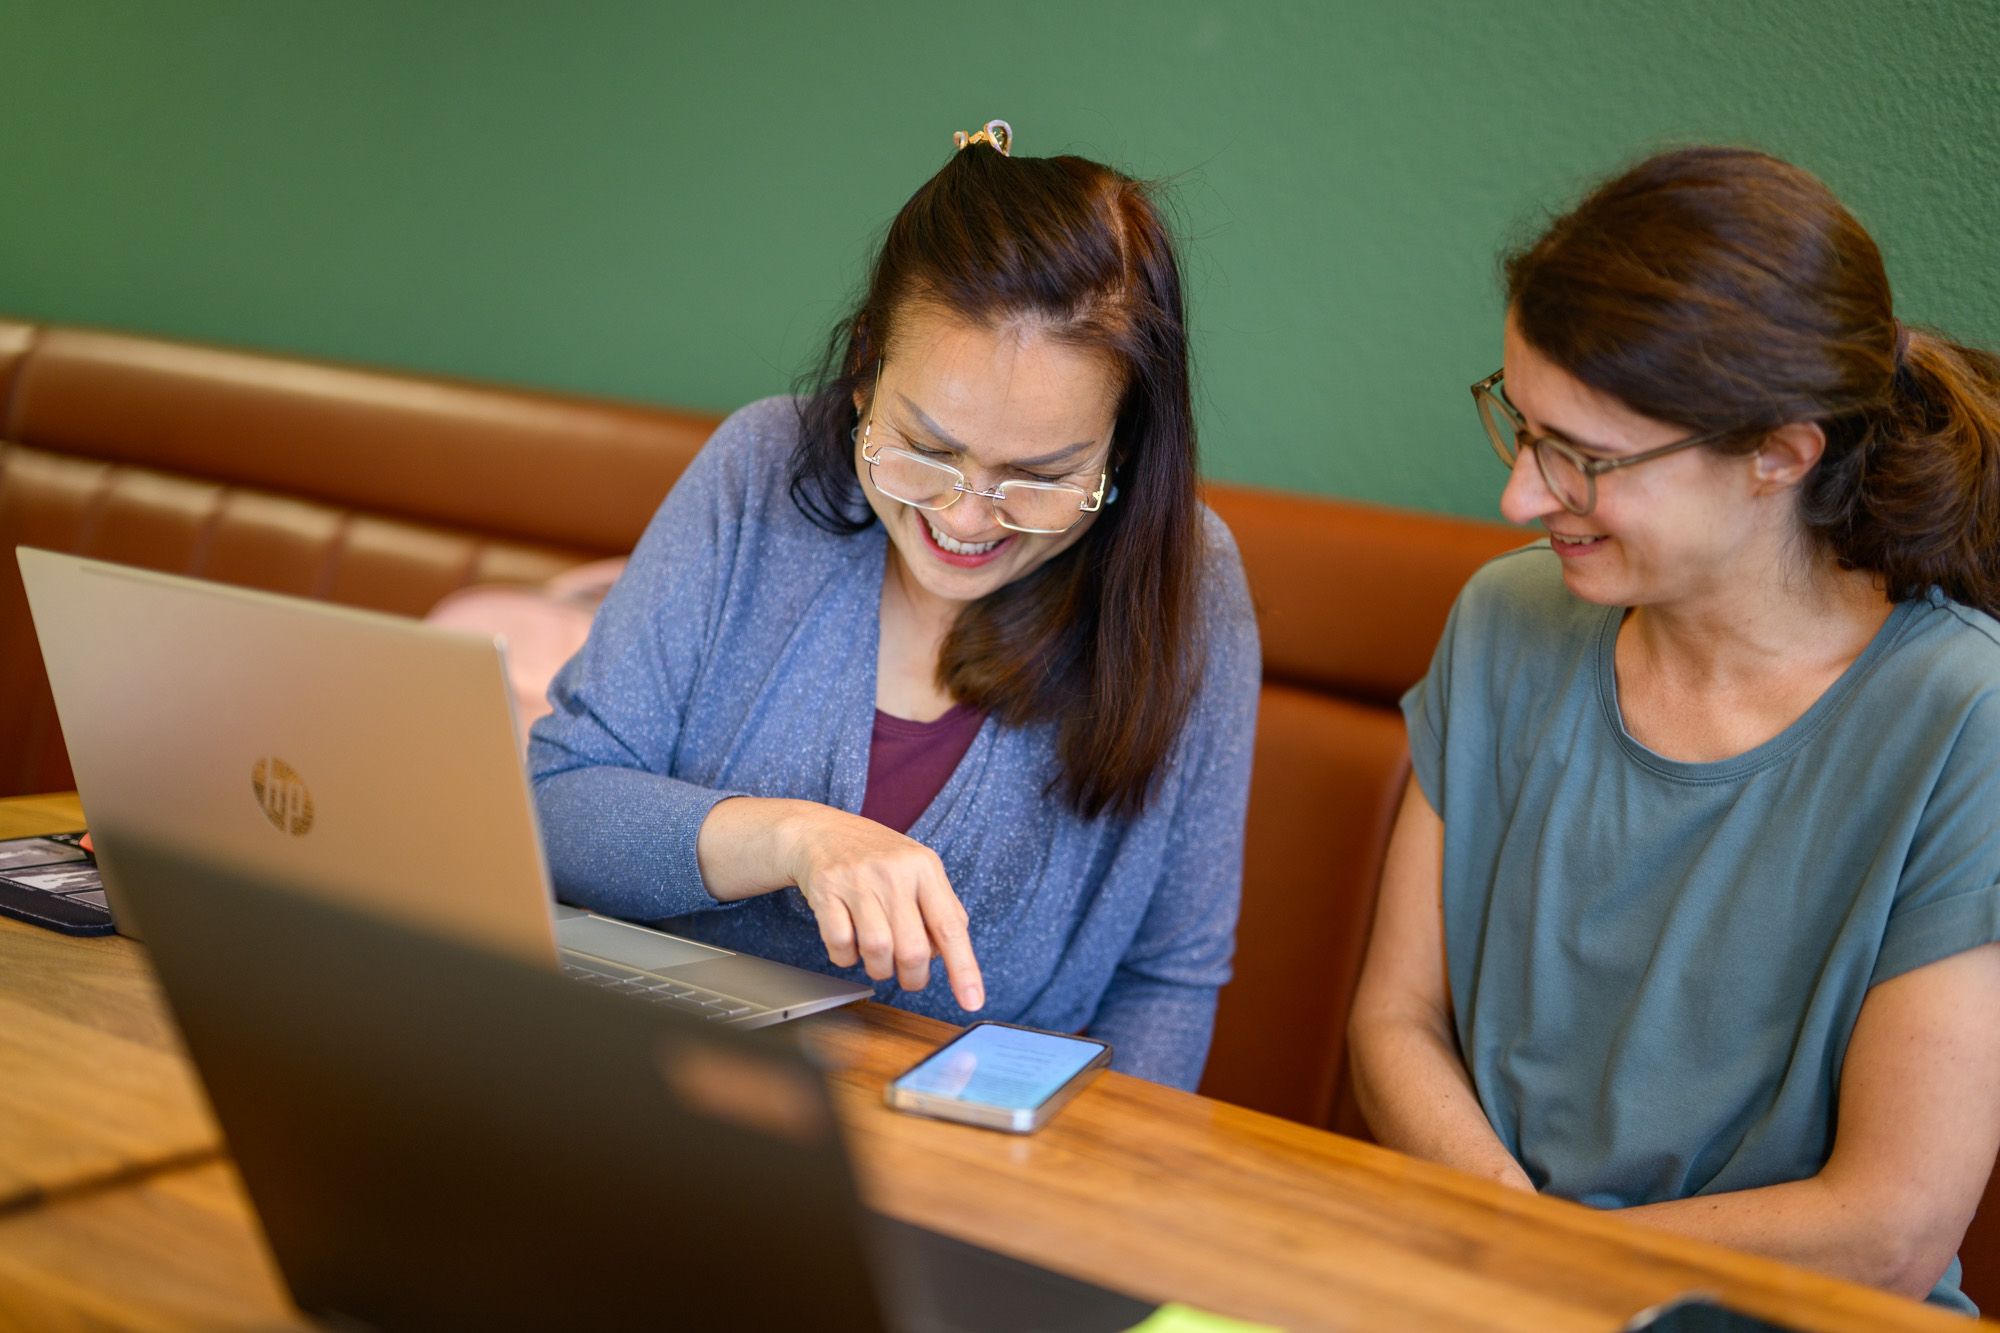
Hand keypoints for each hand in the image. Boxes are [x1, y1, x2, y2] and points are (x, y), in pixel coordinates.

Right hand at [782, 806, 984, 1010]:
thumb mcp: (917, 870)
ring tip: (878, 959)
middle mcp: (894, 872)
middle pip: (913, 950)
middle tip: (909, 977)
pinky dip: (846, 958)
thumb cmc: (877, 858)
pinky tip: (849, 945)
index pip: (951, 927)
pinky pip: (841, 945)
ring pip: (878, 951)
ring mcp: (858, 880)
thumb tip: (948, 954)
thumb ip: (940, 908)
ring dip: (879, 969)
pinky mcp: (826, 890)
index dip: (964, 969)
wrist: (821, 831)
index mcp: (925, 867)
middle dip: (913, 978)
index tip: (972, 1001)